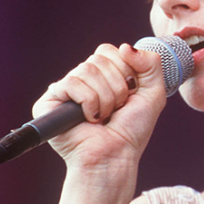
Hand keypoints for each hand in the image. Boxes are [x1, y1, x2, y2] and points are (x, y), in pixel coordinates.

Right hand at [32, 43, 167, 169]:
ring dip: (105, 98)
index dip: (125, 71)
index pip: (109, 51)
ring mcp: (65, 90)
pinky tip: (89, 119)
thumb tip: (126, 47)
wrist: (115, 156)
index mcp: (103, 75)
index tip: (129, 94)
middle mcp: (82, 80)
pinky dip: (89, 103)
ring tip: (103, 117)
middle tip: (116, 109)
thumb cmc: (131, 130)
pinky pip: (72, 83)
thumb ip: (151, 64)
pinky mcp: (49, 101)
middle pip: (99, 58)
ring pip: (87, 69)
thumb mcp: (153, 93)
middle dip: (117, 87)